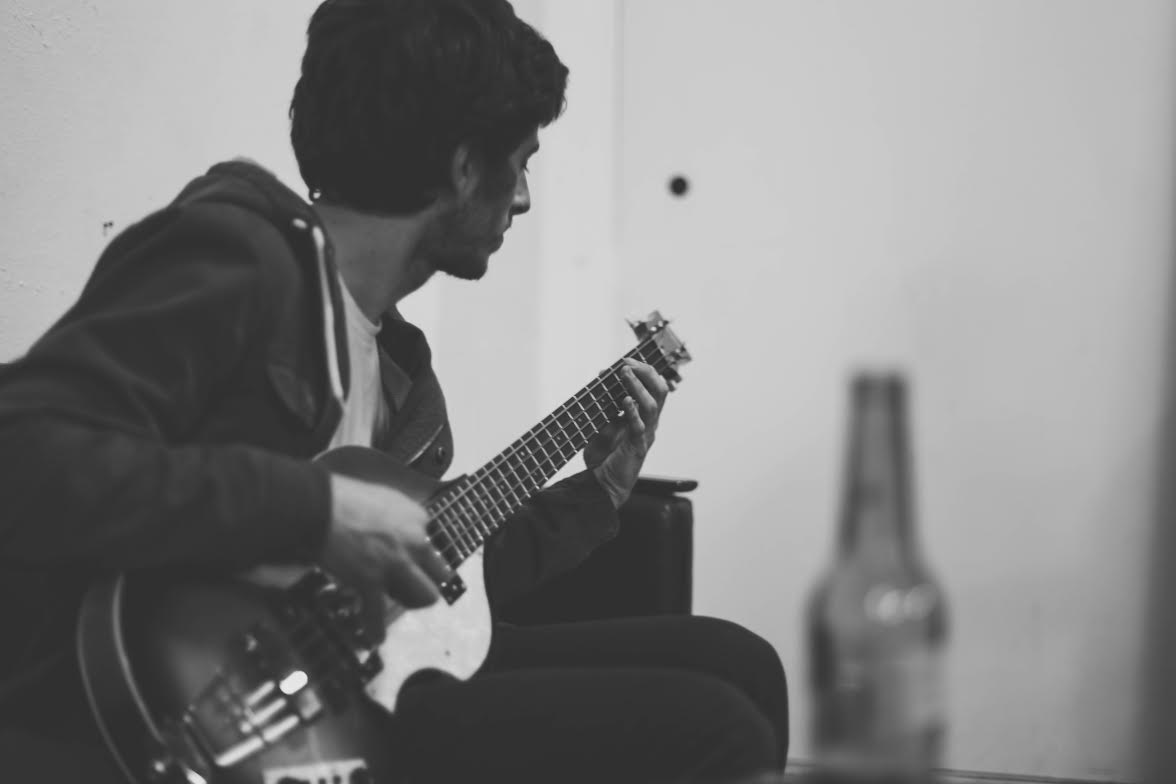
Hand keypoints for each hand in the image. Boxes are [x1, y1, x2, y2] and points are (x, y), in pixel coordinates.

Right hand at [322, 474, 453, 641]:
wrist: (319, 506)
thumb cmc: (341, 496)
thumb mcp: (380, 497)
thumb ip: (393, 516)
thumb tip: (389, 527)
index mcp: (417, 517)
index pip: (431, 542)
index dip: (418, 552)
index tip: (407, 556)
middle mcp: (414, 541)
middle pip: (439, 572)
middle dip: (426, 579)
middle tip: (410, 582)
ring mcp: (396, 564)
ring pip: (424, 596)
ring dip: (411, 601)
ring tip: (399, 603)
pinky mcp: (372, 582)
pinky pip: (378, 614)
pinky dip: (376, 628)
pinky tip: (376, 637)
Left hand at [583, 358, 668, 507]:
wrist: (603, 486)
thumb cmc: (603, 457)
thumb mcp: (602, 425)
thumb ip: (605, 407)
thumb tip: (599, 383)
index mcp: (643, 417)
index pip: (651, 388)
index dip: (640, 372)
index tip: (623, 362)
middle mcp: (648, 423)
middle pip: (659, 391)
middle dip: (645, 373)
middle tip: (628, 362)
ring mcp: (645, 435)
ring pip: (652, 405)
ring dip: (638, 386)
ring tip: (625, 373)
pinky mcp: (637, 447)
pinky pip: (639, 427)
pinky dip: (633, 412)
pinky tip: (625, 401)